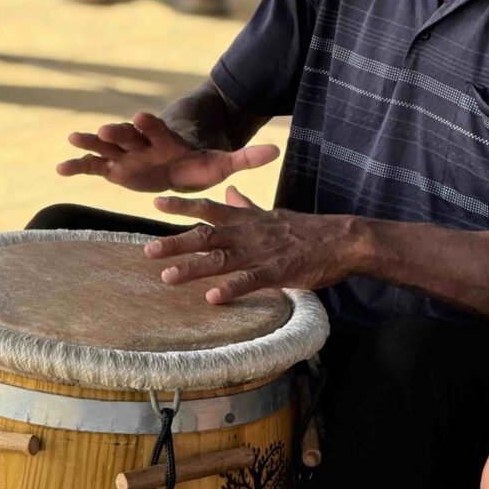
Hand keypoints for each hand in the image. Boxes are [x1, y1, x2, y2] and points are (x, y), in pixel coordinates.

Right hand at [56, 112, 278, 192]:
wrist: (182, 157)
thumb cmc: (202, 159)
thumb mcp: (224, 161)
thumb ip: (246, 158)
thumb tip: (277, 151)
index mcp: (166, 139)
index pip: (157, 127)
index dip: (150, 123)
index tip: (142, 116)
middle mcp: (143, 143)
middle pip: (128, 134)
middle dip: (118, 132)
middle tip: (106, 129)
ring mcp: (127, 155)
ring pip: (107, 147)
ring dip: (91, 143)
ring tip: (74, 139)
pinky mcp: (115, 169)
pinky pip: (94, 167)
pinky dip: (78, 167)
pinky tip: (60, 170)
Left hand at [144, 186, 366, 300]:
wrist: (341, 239)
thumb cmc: (306, 230)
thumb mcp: (271, 214)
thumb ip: (247, 206)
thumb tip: (230, 191)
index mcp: (247, 219)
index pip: (209, 209)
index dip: (183, 206)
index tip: (156, 202)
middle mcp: (248, 233)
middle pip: (206, 235)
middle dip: (176, 242)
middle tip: (147, 250)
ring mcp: (261, 252)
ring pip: (221, 258)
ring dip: (193, 268)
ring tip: (167, 278)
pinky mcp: (278, 271)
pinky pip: (251, 280)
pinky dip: (231, 288)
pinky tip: (213, 297)